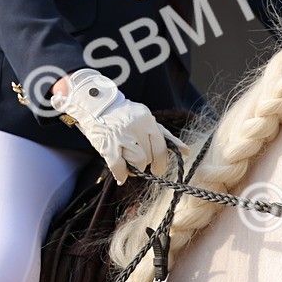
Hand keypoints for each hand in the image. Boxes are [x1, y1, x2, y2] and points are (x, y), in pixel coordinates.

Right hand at [51, 69, 185, 183]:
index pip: (161, 147)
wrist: (95, 105)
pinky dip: (121, 175)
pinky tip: (121, 176)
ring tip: (130, 166)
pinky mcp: (108, 145)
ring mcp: (122, 136)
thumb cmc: (124, 115)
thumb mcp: (147, 120)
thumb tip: (186, 151)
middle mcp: (137, 128)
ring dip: (134, 169)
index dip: (161, 162)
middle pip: (149, 157)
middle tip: (140, 164)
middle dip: (146, 164)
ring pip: (137, 163)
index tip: (158, 168)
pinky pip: (119, 167)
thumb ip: (166, 136)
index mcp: (148, 121)